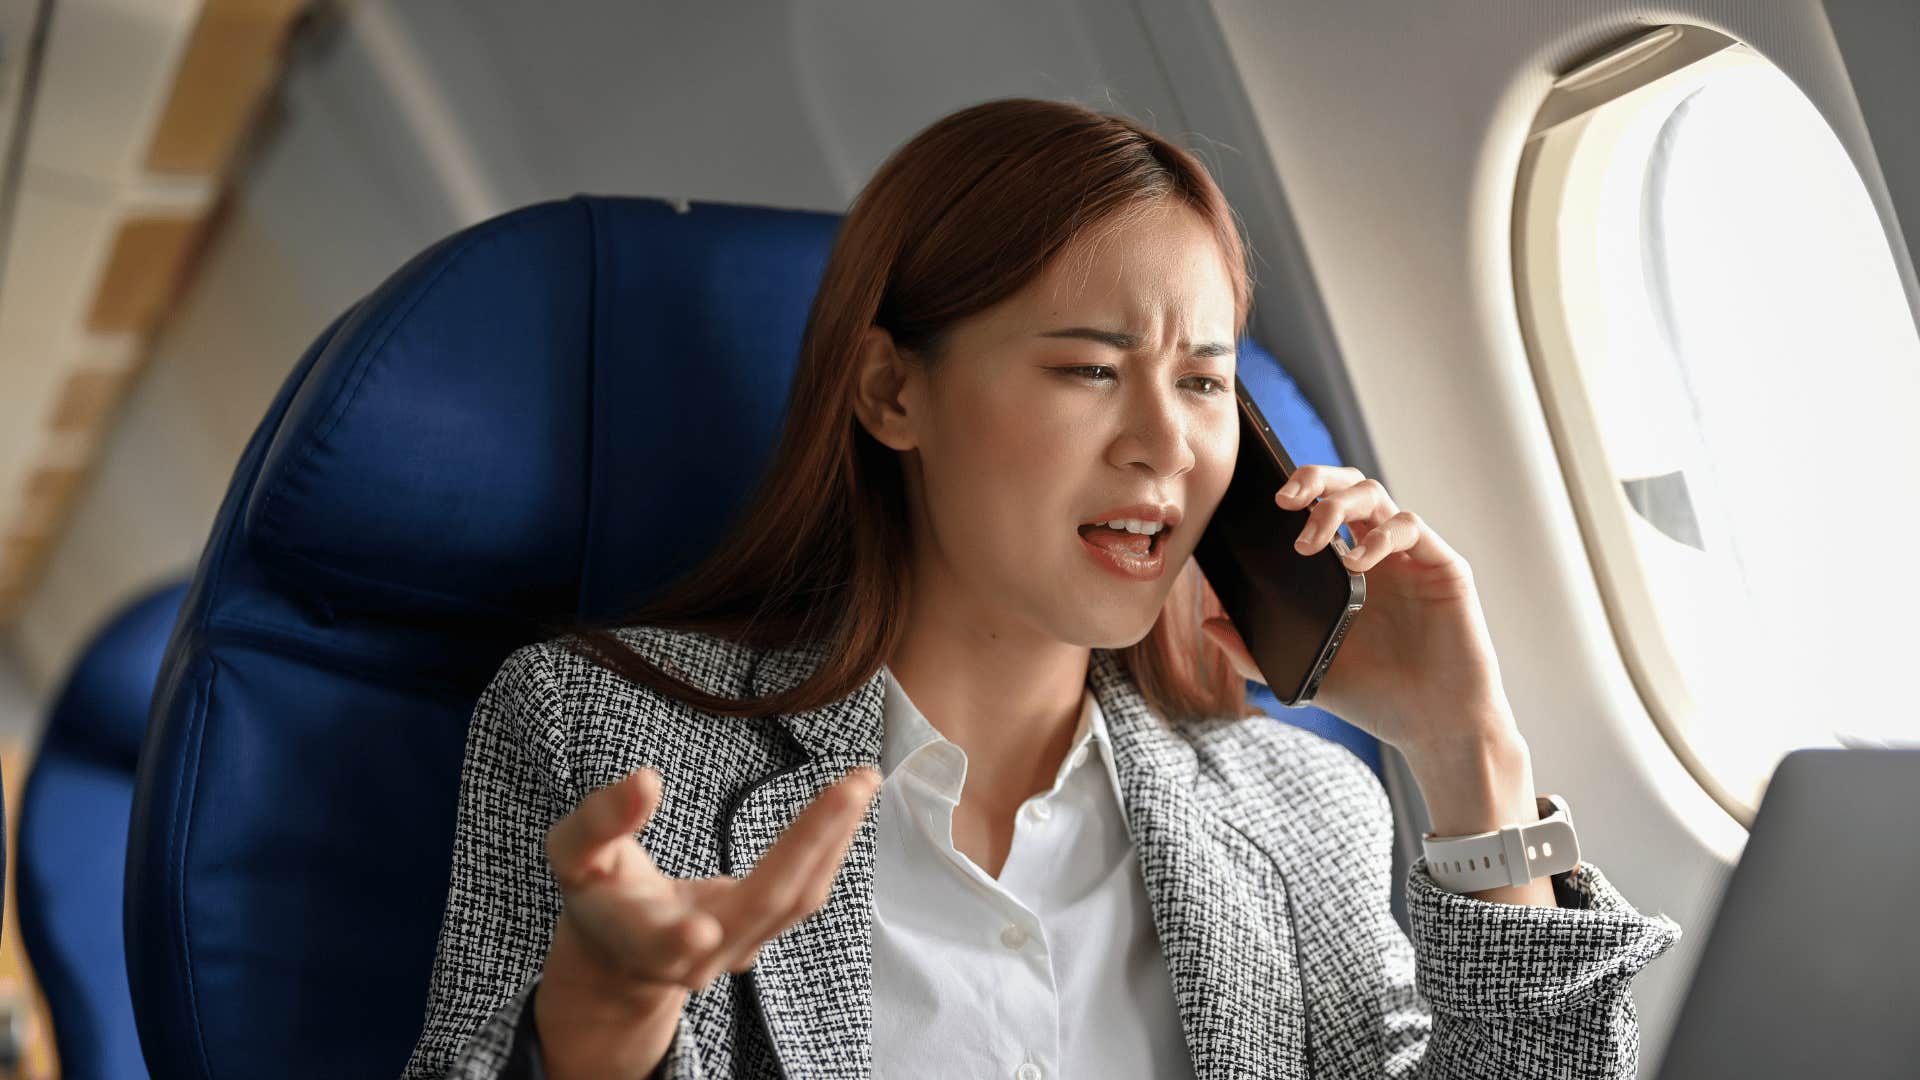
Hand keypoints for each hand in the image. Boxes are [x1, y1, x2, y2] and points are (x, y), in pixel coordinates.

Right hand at [535, 764, 881, 1074]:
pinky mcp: (763, 935)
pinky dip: (832, 846)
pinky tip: (851, 804)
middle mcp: (697, 956)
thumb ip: (599, 822)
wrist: (623, 953)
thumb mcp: (573, 855)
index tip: (701, 929)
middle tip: (853, 785)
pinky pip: (806, 891)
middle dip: (812, 842)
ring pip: (796, 899)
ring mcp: (737, 950)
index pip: (661, 943)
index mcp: (639, 937)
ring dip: (835, 838)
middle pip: (762, 904)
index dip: (679, 940)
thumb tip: (645, 781)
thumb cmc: (598, 893)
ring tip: (862, 782)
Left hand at [1198, 464, 1517, 755]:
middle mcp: (1376, 553)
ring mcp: (1410, 557)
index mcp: (1343, 569)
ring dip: (1336, 505)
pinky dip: (1379, 534)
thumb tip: (1208, 624)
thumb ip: (1254, 654)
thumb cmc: (1374, 698)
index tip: (1258, 502)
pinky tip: (1358, 561)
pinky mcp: (1443, 566)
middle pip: (1344, 486)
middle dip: (1313, 478)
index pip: (1316, 509)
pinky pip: (1409, 526)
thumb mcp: (1303, 673)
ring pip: (1373, 495)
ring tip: (1310, 539)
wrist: (1435, 727)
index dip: (1292, 493)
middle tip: (1283, 500)